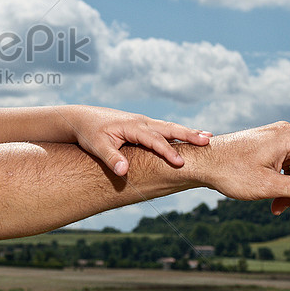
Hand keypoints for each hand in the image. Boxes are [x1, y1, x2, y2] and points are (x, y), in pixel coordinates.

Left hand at [62, 106, 210, 175]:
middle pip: (168, 128)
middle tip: (207, 141)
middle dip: (188, 135)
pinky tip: (190, 138)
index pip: (153, 140)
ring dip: (187, 132)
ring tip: (207, 138)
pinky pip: (164, 130)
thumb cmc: (89, 133)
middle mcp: (141, 122)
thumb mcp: (97, 146)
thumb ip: (111, 158)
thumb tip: (124, 172)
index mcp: (132, 126)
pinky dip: (179, 133)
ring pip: (169, 127)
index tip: (180, 163)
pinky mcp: (142, 127)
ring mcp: (143, 123)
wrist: (82, 118)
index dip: (167, 151)